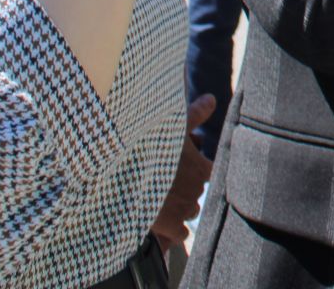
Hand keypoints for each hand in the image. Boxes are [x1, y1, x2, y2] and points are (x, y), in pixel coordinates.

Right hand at [150, 94, 215, 250]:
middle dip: (186, 187)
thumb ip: (196, 114)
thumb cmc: (147, 145)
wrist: (120, 173)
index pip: (213, 172)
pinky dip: (174, 228)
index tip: (185, 167)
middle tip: (166, 179)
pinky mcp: (171, 227)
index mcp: (202, 168)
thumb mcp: (171, 125)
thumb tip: (212, 98)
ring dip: (181, 206)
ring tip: (160, 196)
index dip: (200, 169)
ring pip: (191, 211)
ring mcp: (185, 209)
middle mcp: (199, 190)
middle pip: (198, 192)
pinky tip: (161, 218)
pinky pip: (182, 233)